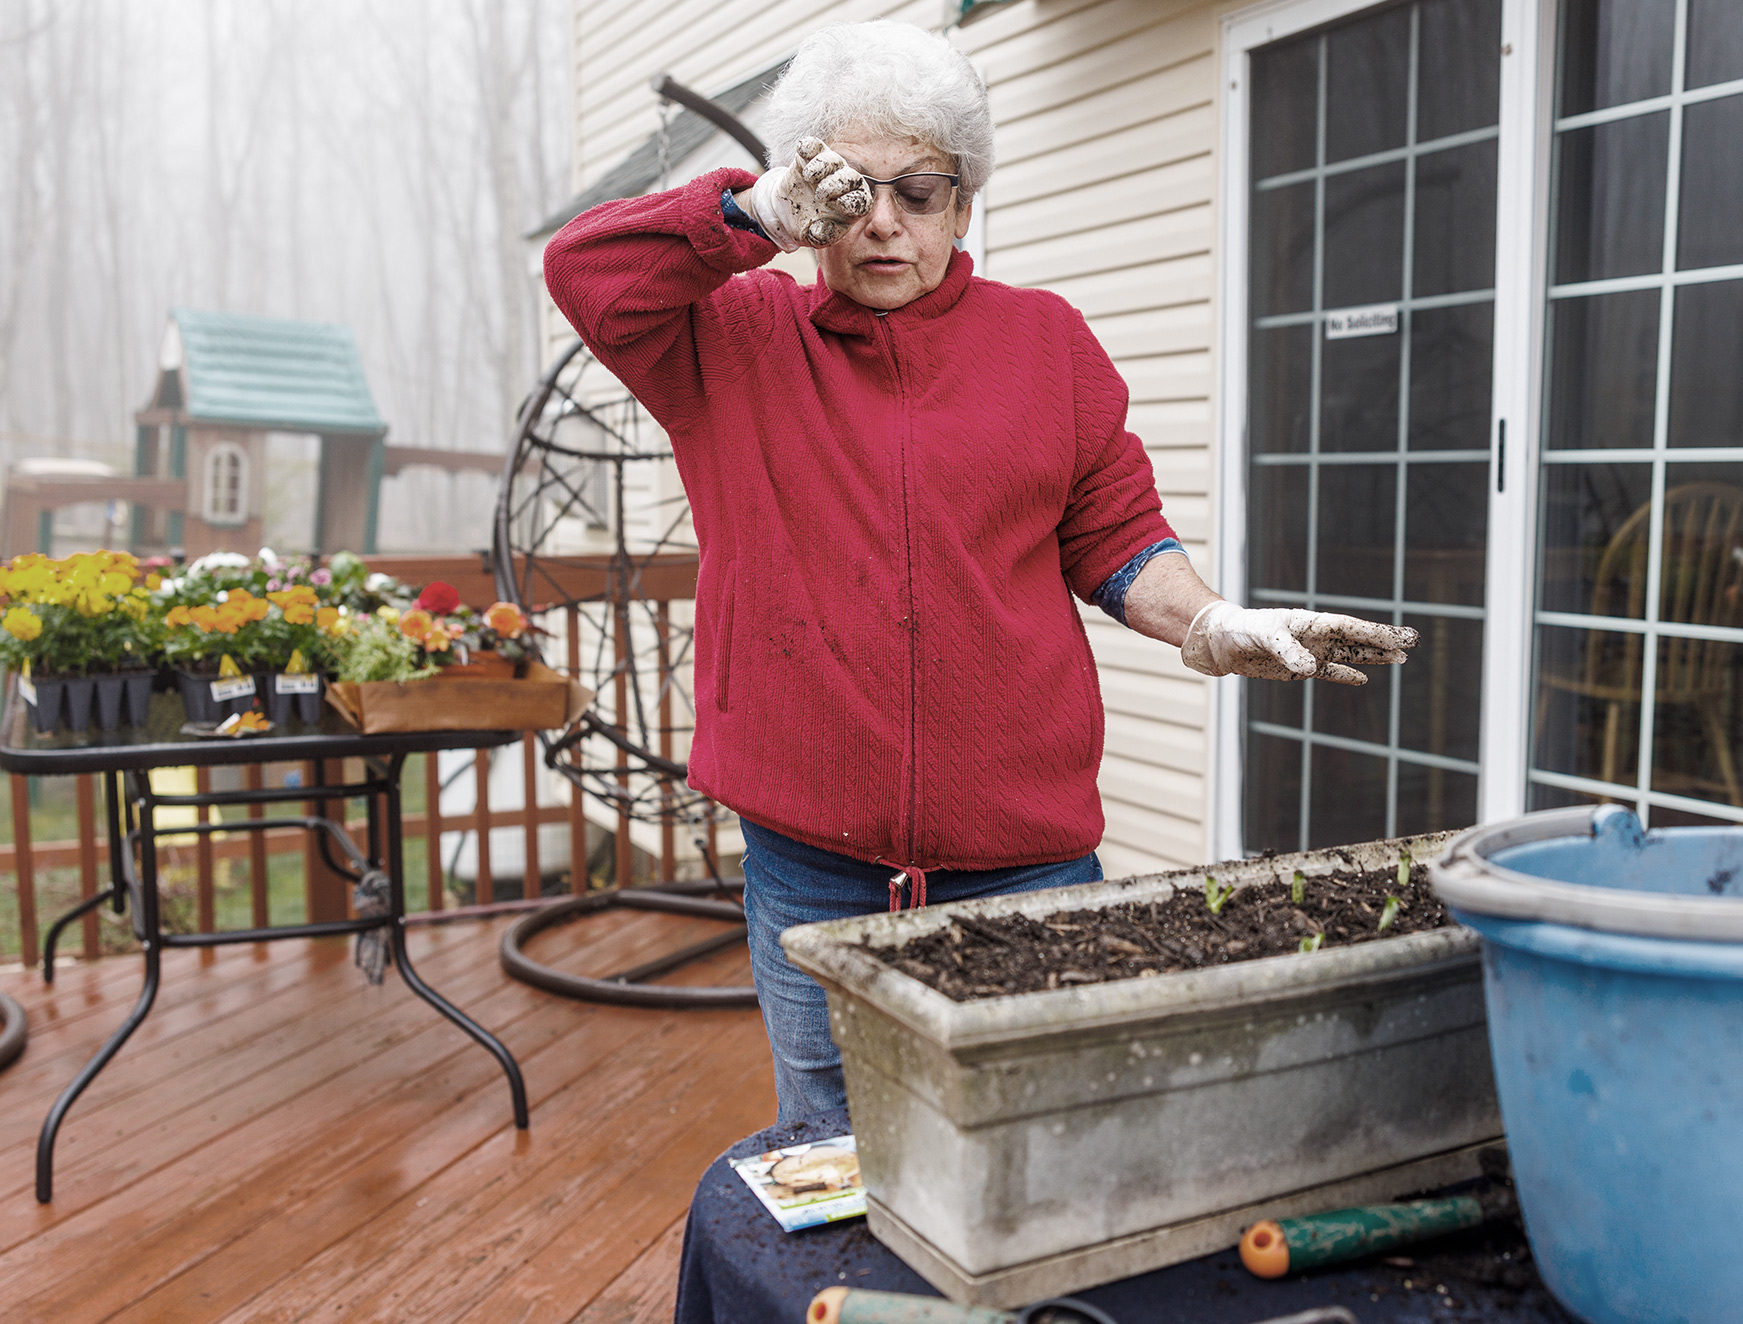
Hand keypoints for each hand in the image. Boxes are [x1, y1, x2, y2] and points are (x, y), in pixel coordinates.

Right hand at [747, 138, 871, 251]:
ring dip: (822, 166)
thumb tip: (822, 228)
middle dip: (837, 184)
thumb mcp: (813, 237)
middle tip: (820, 195)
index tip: (840, 203)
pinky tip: (803, 151)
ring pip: (833, 160)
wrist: (786, 213)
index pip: (862, 201)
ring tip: (809, 177)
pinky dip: (809, 146)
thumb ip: (821, 236)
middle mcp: (844, 185)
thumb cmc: (808, 226)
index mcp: (851, 206)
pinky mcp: (811, 158)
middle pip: (851, 177)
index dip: (853, 201)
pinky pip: (813, 146)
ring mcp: (829, 170)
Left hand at [1181, 603, 1416, 685]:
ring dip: (1372, 658)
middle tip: (1413, 644)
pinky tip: (1362, 679)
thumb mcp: (1266, 637)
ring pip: (1348, 655)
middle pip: (1357, 640)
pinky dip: (1344, 675)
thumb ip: (1288, 651)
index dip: (1376, 633)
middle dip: (1384, 643)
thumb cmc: (1244, 630)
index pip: (1351, 628)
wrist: (1223, 640)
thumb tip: (1311, 669)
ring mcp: (1309, 653)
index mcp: (1311, 624)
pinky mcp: (1298, 668)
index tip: (1400, 638)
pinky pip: (1328, 672)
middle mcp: (1315, 637)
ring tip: (1399, 659)